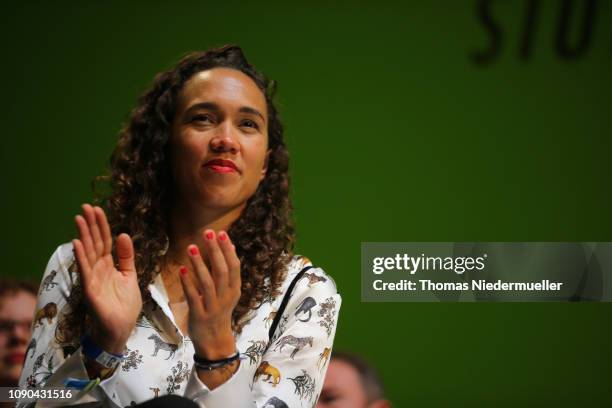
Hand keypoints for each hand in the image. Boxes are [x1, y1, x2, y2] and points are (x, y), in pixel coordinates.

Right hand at [72, 204, 141, 353]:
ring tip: (79, 219)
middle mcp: (98, 269)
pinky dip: (81, 257)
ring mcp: (92, 279)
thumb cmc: (125, 305)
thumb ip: (126, 257)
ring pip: (88, 253)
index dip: (101, 225)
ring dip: (83, 236)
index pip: (104, 241)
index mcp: (108, 266)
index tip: (97, 209)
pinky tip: (77, 243)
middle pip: (94, 243)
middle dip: (90, 225)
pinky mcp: (90, 290)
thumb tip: (123, 234)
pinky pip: (85, 271)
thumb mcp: (130, 276)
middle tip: (86, 207)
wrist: (122, 329)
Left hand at [179, 229, 240, 359]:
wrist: (215, 341)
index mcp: (234, 290)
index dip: (228, 249)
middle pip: (222, 271)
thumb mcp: (228, 292)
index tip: (221, 233)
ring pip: (207, 283)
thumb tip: (228, 247)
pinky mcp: (199, 315)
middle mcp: (226, 297)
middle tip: (208, 233)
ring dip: (199, 264)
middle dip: (215, 251)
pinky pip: (193, 297)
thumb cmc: (219, 312)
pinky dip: (188, 283)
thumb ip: (227, 273)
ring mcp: (213, 307)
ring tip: (191, 247)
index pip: (234, 266)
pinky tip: (181, 270)